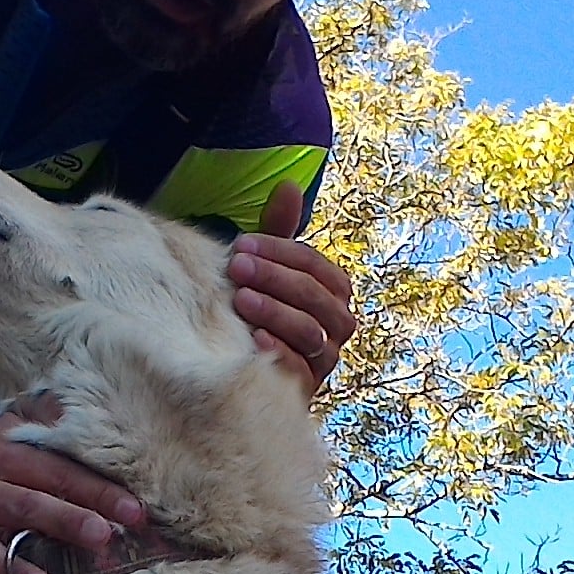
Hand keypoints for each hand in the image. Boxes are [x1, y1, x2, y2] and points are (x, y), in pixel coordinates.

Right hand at [0, 406, 145, 573]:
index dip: (98, 492)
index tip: (135, 512)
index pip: (59, 473)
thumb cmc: (7, 461)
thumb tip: (93, 408)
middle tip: (101, 537)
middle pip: (27, 507)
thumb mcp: (24, 426)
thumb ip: (55, 415)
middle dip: (65, 522)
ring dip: (14, 570)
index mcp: (8, 456)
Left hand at [227, 179, 353, 391]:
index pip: (316, 266)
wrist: (240, 363)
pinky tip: (253, 340)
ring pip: (311, 332)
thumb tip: (288, 186)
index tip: (241, 244)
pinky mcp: (306, 387)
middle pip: (316, 297)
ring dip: (276, 313)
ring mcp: (324, 358)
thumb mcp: (263, 268)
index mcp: (333, 291)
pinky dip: (279, 353)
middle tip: (236, 267)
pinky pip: (301, 370)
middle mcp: (337, 325)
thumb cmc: (255, 306)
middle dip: (275, 279)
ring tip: (240, 300)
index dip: (281, 252)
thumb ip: (277, 231)